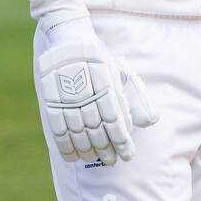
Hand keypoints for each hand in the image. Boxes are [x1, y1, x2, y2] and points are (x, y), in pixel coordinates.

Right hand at [37, 23, 157, 165]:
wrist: (69, 39)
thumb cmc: (98, 59)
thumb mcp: (118, 73)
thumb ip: (132, 98)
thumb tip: (151, 121)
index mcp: (106, 85)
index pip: (115, 121)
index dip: (121, 142)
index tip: (127, 155)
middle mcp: (86, 93)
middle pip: (97, 130)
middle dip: (106, 149)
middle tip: (112, 161)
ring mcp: (66, 97)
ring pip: (78, 133)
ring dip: (87, 150)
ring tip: (94, 159)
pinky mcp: (50, 100)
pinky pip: (57, 129)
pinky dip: (65, 146)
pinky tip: (72, 157)